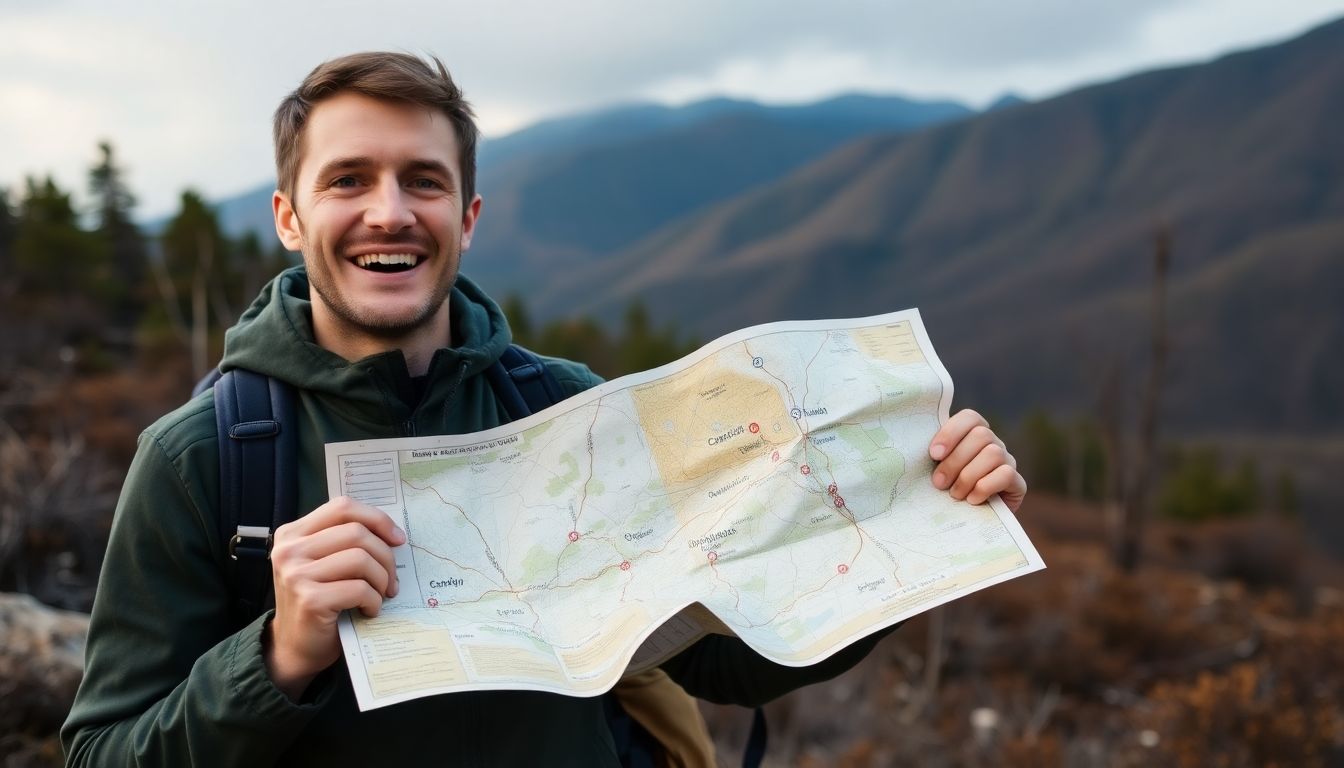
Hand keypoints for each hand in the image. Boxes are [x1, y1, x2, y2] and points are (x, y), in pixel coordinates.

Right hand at [264, 496, 404, 700]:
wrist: (294, 648)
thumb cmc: (318, 602)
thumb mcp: (324, 563)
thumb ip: (344, 542)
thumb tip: (393, 534)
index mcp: (293, 533)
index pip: (343, 507)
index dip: (376, 519)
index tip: (397, 539)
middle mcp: (289, 550)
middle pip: (356, 532)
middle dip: (385, 556)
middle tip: (391, 580)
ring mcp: (296, 574)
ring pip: (361, 558)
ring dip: (381, 580)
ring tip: (380, 595)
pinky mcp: (309, 599)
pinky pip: (359, 588)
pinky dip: (373, 601)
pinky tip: (369, 610)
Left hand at [928, 409, 1026, 512]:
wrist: (971, 521)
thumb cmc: (947, 490)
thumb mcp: (937, 470)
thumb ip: (933, 457)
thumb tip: (916, 449)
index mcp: (973, 434)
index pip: (970, 417)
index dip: (951, 432)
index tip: (933, 454)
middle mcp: (994, 444)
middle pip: (981, 435)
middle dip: (955, 461)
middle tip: (939, 482)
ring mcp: (1008, 462)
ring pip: (993, 454)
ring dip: (968, 476)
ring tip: (955, 494)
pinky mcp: (1018, 483)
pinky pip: (1006, 474)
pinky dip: (985, 487)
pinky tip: (972, 499)